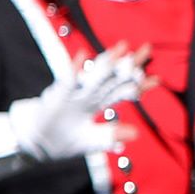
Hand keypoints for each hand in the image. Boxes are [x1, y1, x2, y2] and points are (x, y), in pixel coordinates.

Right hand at [8, 47, 145, 163]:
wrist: (37, 145)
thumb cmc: (65, 140)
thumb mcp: (94, 141)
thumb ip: (112, 135)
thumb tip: (135, 134)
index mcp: (98, 104)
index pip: (124, 92)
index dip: (140, 85)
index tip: (157, 79)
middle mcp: (89, 95)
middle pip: (114, 76)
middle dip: (130, 63)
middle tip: (148, 48)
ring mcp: (74, 93)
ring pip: (95, 75)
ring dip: (108, 60)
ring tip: (123, 47)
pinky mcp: (57, 95)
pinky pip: (67, 81)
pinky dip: (74, 69)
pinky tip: (82, 56)